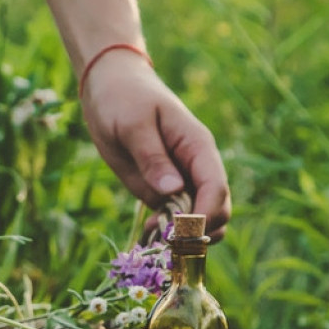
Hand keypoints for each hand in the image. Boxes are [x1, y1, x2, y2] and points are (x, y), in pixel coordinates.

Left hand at [80, 51, 230, 241]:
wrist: (109, 87)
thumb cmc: (123, 98)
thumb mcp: (133, 125)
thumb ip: (152, 158)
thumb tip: (174, 192)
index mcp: (198, 147)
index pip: (216, 188)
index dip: (205, 215)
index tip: (181, 233)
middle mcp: (196, 168)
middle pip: (218, 210)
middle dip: (198, 232)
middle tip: (165, 240)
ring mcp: (181, 182)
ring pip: (202, 220)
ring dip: (186, 238)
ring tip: (156, 238)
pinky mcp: (163, 191)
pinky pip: (177, 220)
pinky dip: (169, 234)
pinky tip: (149, 233)